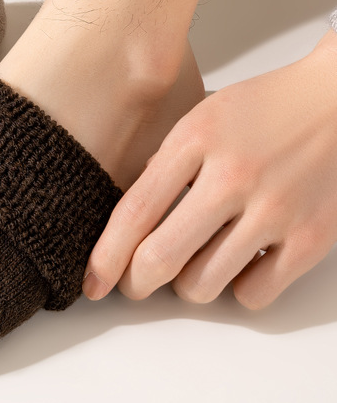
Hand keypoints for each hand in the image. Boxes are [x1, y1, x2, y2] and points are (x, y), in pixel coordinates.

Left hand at [83, 31, 336, 308]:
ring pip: (203, 286)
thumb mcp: (206, 114)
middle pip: (160, 258)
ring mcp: (274, 210)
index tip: (92, 280)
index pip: (135, 211)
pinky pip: (254, 295)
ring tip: (197, 263)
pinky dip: (239, 289)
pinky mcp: (311, 239)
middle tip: (135, 284)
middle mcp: (233, 176)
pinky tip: (241, 264)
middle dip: (136, 282)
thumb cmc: (270, 106)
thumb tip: (134, 216)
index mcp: (198, 139)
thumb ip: (170, 161)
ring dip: (189, 285)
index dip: (105, 256)